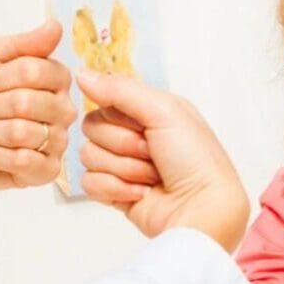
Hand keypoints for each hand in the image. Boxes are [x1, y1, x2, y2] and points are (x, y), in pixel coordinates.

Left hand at [0, 21, 75, 188]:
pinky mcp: (44, 171)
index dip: (3, 77)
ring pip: (23, 132)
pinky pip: (25, 161)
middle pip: (28, 102)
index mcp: (56, 80)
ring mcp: (56, 143)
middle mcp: (64, 111)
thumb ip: (25, 43)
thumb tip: (56, 25)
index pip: (36, 71)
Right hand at [75, 70, 248, 250]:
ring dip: (124, 168)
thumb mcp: (165, 111)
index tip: (147, 127)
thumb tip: (81, 74)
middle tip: (153, 155)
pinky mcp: (114, 192)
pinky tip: (142, 194)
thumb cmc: (196, 160)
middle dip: (124, 145)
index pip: (105, 101)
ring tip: (152, 177)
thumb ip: (121, 90)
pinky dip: (115, 189)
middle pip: (92, 128)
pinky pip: (88, 182)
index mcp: (148, 111)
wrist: (201, 209)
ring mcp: (123, 165)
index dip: (121, 117)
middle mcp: (134, 135)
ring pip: (89, 156)